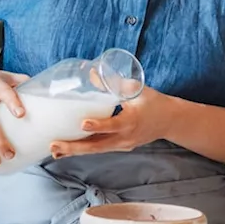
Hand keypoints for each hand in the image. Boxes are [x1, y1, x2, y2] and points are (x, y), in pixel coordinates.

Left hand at [50, 87, 178, 158]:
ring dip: (75, 151)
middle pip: (98, 145)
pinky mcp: (119, 147)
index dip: (98, 125)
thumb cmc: (154, 102)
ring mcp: (122, 145)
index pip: (113, 124)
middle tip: (55, 145)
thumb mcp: (138, 89)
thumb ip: (116, 82)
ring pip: (96, 150)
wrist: (170, 121)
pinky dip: (83, 150)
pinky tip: (66, 150)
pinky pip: (99, 149)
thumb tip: (91, 72)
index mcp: (132, 120)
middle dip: (75, 147)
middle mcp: (126, 137)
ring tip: (54, 150)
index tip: (83, 123)